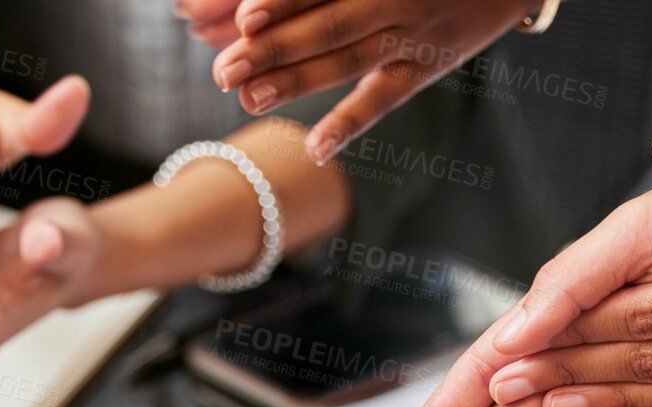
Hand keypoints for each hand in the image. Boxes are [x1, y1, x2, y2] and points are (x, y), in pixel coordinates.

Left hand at [182, 0, 531, 161]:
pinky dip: (350, 122)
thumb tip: (248, 11)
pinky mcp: (427, 65)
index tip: (243, 20)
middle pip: (328, 22)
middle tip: (224, 71)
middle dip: (272, 48)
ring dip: (297, 81)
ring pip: (349, 57)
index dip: (282, 2)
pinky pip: (385, 97)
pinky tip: (315, 147)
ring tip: (250, 98)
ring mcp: (413, 32)